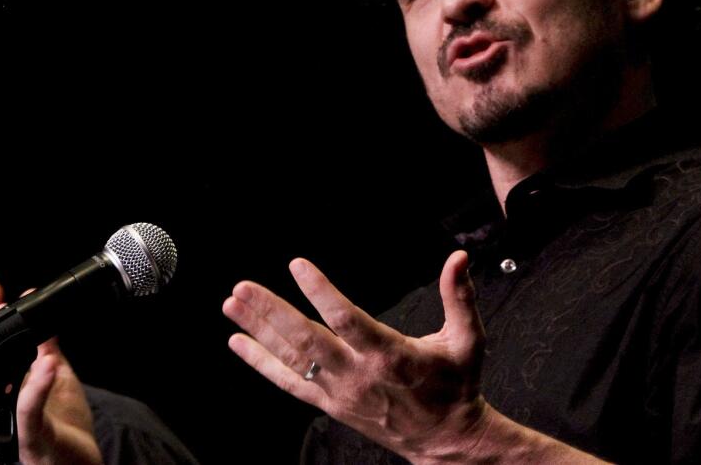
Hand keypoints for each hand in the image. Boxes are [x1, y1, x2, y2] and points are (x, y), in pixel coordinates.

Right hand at [0, 272, 103, 464]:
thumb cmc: (67, 430)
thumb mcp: (59, 382)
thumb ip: (48, 354)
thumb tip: (43, 323)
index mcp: (6, 388)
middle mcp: (2, 404)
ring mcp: (14, 422)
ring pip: (0, 382)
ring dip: (5, 346)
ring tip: (13, 312)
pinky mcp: (32, 439)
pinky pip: (29, 412)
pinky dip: (37, 386)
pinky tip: (47, 364)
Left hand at [222, 251, 494, 462]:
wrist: (445, 441)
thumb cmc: (456, 386)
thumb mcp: (468, 340)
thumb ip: (460, 297)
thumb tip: (459, 258)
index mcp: (391, 354)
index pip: (347, 319)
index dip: (320, 291)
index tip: (297, 265)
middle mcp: (360, 374)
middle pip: (306, 340)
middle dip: (270, 312)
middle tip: (242, 288)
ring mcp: (341, 392)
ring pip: (292, 359)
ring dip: (259, 331)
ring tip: (232, 305)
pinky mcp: (331, 405)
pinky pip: (290, 383)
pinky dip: (261, 364)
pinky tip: (239, 344)